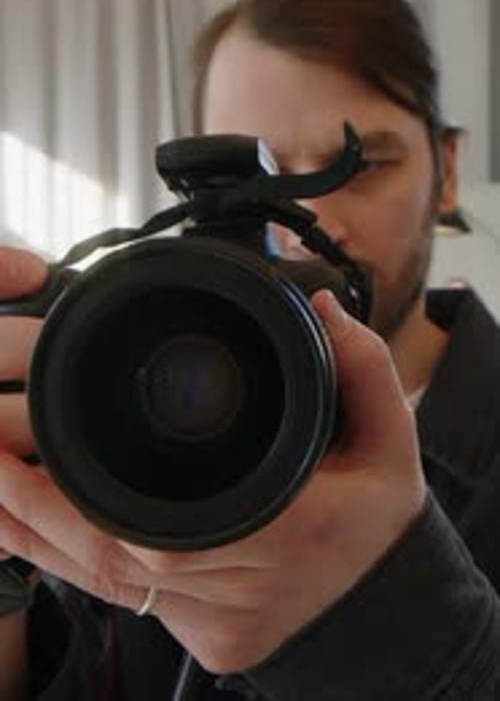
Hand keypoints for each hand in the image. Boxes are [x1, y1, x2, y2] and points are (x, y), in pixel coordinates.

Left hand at [0, 285, 425, 673]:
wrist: (384, 608)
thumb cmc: (377, 526)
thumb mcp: (391, 446)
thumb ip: (364, 369)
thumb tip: (321, 308)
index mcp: (283, 534)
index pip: (162, 532)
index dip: (76, 504)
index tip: (29, 453)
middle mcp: (234, 588)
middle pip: (111, 557)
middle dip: (34, 509)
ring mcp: (209, 620)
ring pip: (102, 584)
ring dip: (36, 537)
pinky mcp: (195, 634)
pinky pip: (117, 599)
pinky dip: (62, 563)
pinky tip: (22, 532)